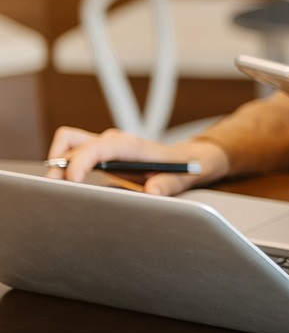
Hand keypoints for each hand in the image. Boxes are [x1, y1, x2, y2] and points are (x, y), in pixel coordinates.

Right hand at [45, 127, 229, 195]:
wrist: (188, 160)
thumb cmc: (183, 169)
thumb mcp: (182, 179)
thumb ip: (168, 184)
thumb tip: (152, 191)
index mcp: (133, 146)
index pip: (99, 147)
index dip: (81, 162)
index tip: (73, 181)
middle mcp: (115, 141)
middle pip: (73, 141)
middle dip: (59, 164)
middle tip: (57, 191)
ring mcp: (106, 145)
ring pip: (68, 144)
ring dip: (57, 164)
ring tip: (57, 190)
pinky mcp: (101, 153)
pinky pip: (73, 153)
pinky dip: (64, 167)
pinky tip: (67, 187)